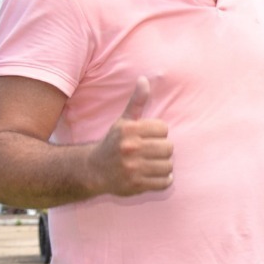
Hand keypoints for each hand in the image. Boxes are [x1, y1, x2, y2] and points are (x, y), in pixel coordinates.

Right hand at [89, 77, 173, 196]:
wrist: (94, 170)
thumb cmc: (114, 143)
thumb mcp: (124, 121)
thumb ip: (137, 101)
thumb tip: (144, 79)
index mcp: (129, 130)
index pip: (164, 129)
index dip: (159, 134)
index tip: (148, 138)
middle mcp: (130, 148)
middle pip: (169, 148)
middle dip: (162, 150)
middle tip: (151, 153)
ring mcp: (133, 168)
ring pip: (168, 166)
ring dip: (163, 166)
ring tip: (151, 164)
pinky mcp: (136, 185)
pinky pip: (165, 182)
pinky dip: (163, 180)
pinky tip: (152, 176)